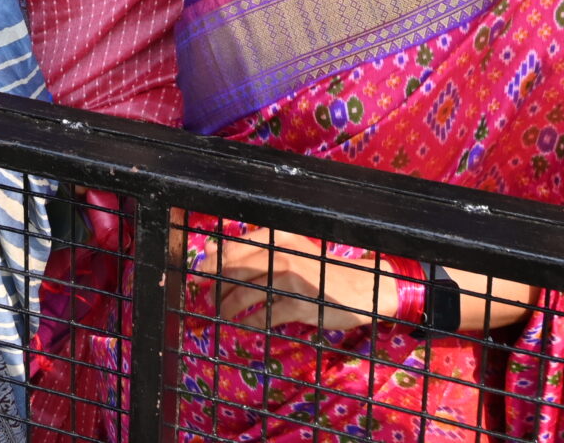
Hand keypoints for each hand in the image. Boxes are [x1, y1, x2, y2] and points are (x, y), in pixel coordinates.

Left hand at [203, 226, 386, 334]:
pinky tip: (247, 325)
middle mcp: (281, 253)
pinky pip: (266, 314)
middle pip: (234, 271)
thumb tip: (213, 254)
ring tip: (222, 313)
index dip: (212, 265)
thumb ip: (257, 251)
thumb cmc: (321, 270)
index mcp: (277, 237)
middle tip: (208, 299)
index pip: (233, 249)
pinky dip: (253, 321)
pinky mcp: (299, 303)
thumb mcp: (291, 251)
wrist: (362, 286)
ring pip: (246, 293)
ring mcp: (291, 278)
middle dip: (216, 286)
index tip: (200, 277)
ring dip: (229, 305)